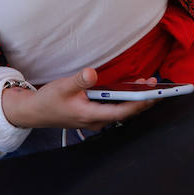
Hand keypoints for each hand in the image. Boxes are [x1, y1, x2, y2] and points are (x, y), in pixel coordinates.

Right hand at [1, 68, 157, 131]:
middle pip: (125, 113)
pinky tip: (134, 87)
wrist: (35, 112)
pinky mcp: (95, 115)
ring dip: (136, 98)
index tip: (152, 95)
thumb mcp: (62, 86)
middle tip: (159, 86)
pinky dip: (126, 99)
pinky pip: (115, 108)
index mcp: (89, 115)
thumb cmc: (48, 100)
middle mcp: (95, 120)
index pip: (120, 112)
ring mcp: (96, 119)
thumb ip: (79, 80)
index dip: (138, 104)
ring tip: (150, 83)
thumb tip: (92, 73)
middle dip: (143, 100)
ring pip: (121, 111)